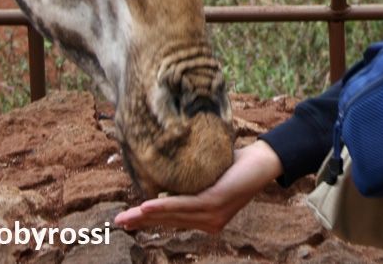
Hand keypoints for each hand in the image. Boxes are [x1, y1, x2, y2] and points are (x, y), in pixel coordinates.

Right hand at [114, 140, 282, 233]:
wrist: (264, 160)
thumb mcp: (210, 173)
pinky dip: (163, 206)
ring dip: (146, 216)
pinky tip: (147, 206)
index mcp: (206, 219)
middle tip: (118, 222)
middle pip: (169, 222)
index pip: (173, 221)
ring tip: (127, 217)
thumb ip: (193, 178)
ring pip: (173, 215)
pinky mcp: (216, 203)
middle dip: (141, 222)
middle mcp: (208, 222)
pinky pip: (185, 205)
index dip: (150, 220)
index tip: (128, 220)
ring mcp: (212, 215)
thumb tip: (170, 166)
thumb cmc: (238, 163)